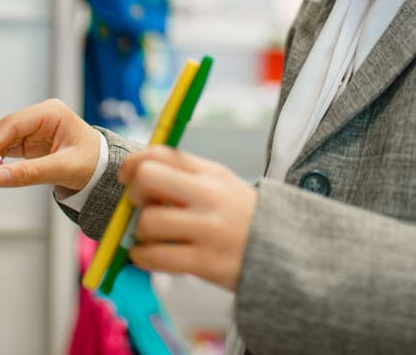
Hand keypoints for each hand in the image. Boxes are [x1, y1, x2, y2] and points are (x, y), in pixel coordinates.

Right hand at [0, 99, 100, 191]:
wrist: (101, 168)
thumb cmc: (91, 162)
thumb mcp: (63, 169)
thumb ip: (30, 173)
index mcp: (52, 113)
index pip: (15, 123)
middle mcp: (41, 116)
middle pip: (6, 128)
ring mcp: (34, 127)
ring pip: (4, 137)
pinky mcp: (30, 140)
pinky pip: (8, 147)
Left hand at [118, 145, 256, 291]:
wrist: (289, 255)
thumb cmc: (243, 218)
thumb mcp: (221, 185)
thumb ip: (186, 175)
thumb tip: (138, 174)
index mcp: (210, 172)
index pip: (160, 153)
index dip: (133, 163)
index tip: (126, 176)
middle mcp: (209, 195)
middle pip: (147, 178)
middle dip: (133, 194)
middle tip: (139, 207)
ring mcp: (207, 229)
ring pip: (148, 221)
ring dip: (137, 232)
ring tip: (148, 238)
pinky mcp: (205, 262)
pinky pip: (155, 257)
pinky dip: (141, 257)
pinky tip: (148, 256)